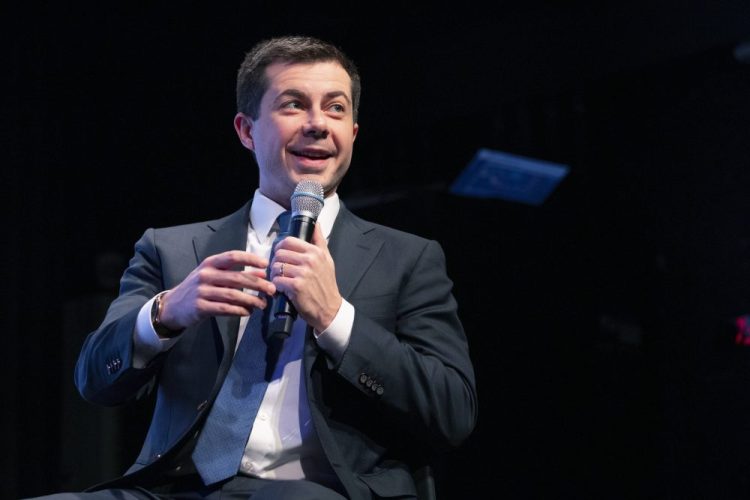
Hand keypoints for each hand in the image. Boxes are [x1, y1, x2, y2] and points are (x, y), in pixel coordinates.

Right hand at [158, 250, 275, 329]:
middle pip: (237, 278)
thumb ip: (237, 273)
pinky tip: (248, 312)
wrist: (173, 306)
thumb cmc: (199, 288)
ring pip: (233, 295)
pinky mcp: (200, 307)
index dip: (250, 259)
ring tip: (262, 304)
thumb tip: (262, 272)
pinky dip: (239, 311)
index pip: (233, 256)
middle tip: (272, 290)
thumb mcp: (215, 276)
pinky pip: (224, 309)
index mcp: (210, 263)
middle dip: (258, 284)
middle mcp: (205, 275)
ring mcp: (202, 291)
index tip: (265, 265)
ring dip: (251, 300)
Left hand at [270, 224, 341, 331]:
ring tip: (281, 279)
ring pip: (276, 266)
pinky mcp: (296, 286)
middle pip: (279, 253)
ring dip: (275, 274)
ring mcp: (303, 273)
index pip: (289, 241)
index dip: (281, 247)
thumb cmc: (326, 284)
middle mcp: (310, 260)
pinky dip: (276, 285)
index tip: (281, 255)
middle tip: (280, 270)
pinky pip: (277, 280)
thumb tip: (316, 224)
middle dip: (276, 262)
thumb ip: (319, 241)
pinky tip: (282, 288)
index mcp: (316, 252)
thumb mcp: (327, 259)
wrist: (329, 308)